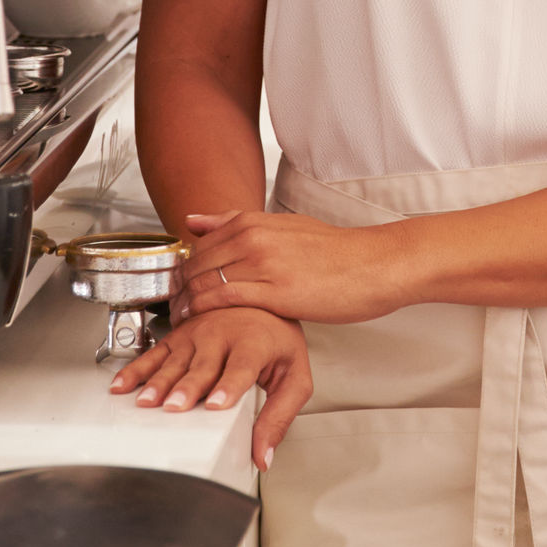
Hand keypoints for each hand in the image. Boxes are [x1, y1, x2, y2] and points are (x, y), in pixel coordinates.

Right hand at [110, 306, 310, 472]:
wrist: (260, 300)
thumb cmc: (277, 342)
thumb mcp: (293, 378)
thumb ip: (279, 417)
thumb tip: (263, 455)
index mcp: (254, 344)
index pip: (242, 366)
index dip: (229, 385)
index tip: (217, 404)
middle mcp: (223, 335)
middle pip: (203, 366)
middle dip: (187, 387)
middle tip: (175, 407)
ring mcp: (198, 334)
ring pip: (175, 361)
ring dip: (158, 382)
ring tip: (146, 402)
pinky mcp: (179, 336)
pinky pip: (154, 354)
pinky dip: (136, 370)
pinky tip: (123, 385)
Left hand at [174, 210, 417, 325]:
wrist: (374, 265)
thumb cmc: (335, 252)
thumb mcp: (284, 227)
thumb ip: (235, 223)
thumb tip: (194, 220)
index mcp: (253, 222)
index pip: (198, 245)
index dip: (182, 270)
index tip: (178, 288)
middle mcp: (253, 238)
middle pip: (195, 265)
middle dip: (178, 289)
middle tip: (173, 309)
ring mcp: (263, 264)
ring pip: (204, 284)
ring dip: (186, 305)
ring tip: (183, 322)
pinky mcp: (274, 292)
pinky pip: (223, 301)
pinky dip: (205, 314)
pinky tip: (201, 325)